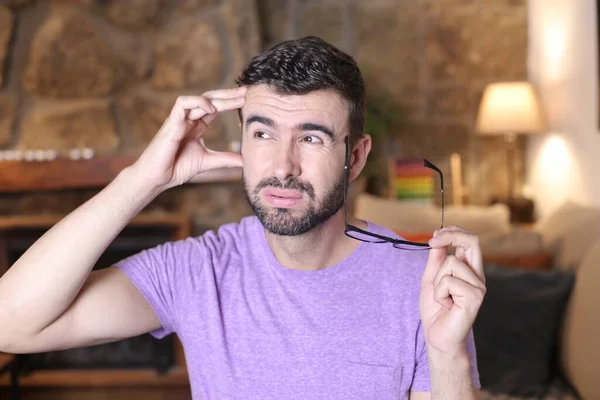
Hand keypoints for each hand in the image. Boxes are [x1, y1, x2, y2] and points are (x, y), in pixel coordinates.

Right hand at [130, 86, 246, 191]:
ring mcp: (179, 119)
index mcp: (196, 126)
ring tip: (235, 100)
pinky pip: (182, 103)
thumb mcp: (208, 162)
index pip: (214, 108)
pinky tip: (211, 108)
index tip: (245, 100)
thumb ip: (225, 159)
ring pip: (199, 98)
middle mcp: (188, 119)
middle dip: (227, 94)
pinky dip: (197, 102)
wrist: (157, 178)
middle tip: (245, 92)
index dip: (229, 102)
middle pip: (209, 99)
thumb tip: (245, 161)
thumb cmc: (177, 168)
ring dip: (218, 97)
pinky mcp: (171, 122)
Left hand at [419, 226, 485, 356]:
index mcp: (469, 269)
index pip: (469, 241)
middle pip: (473, 242)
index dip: (453, 232)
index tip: (434, 236)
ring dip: (437, 279)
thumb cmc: (435, 309)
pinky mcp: (475, 297)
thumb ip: (436, 259)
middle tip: (433, 241)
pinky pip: (449, 281)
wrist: (436, 336)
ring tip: (442, 296)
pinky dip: (439, 292)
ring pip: (452, 262)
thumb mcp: (431, 278)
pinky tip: (446, 304)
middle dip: (450, 235)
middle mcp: (477, 276)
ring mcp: (478, 286)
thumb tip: (437, 238)